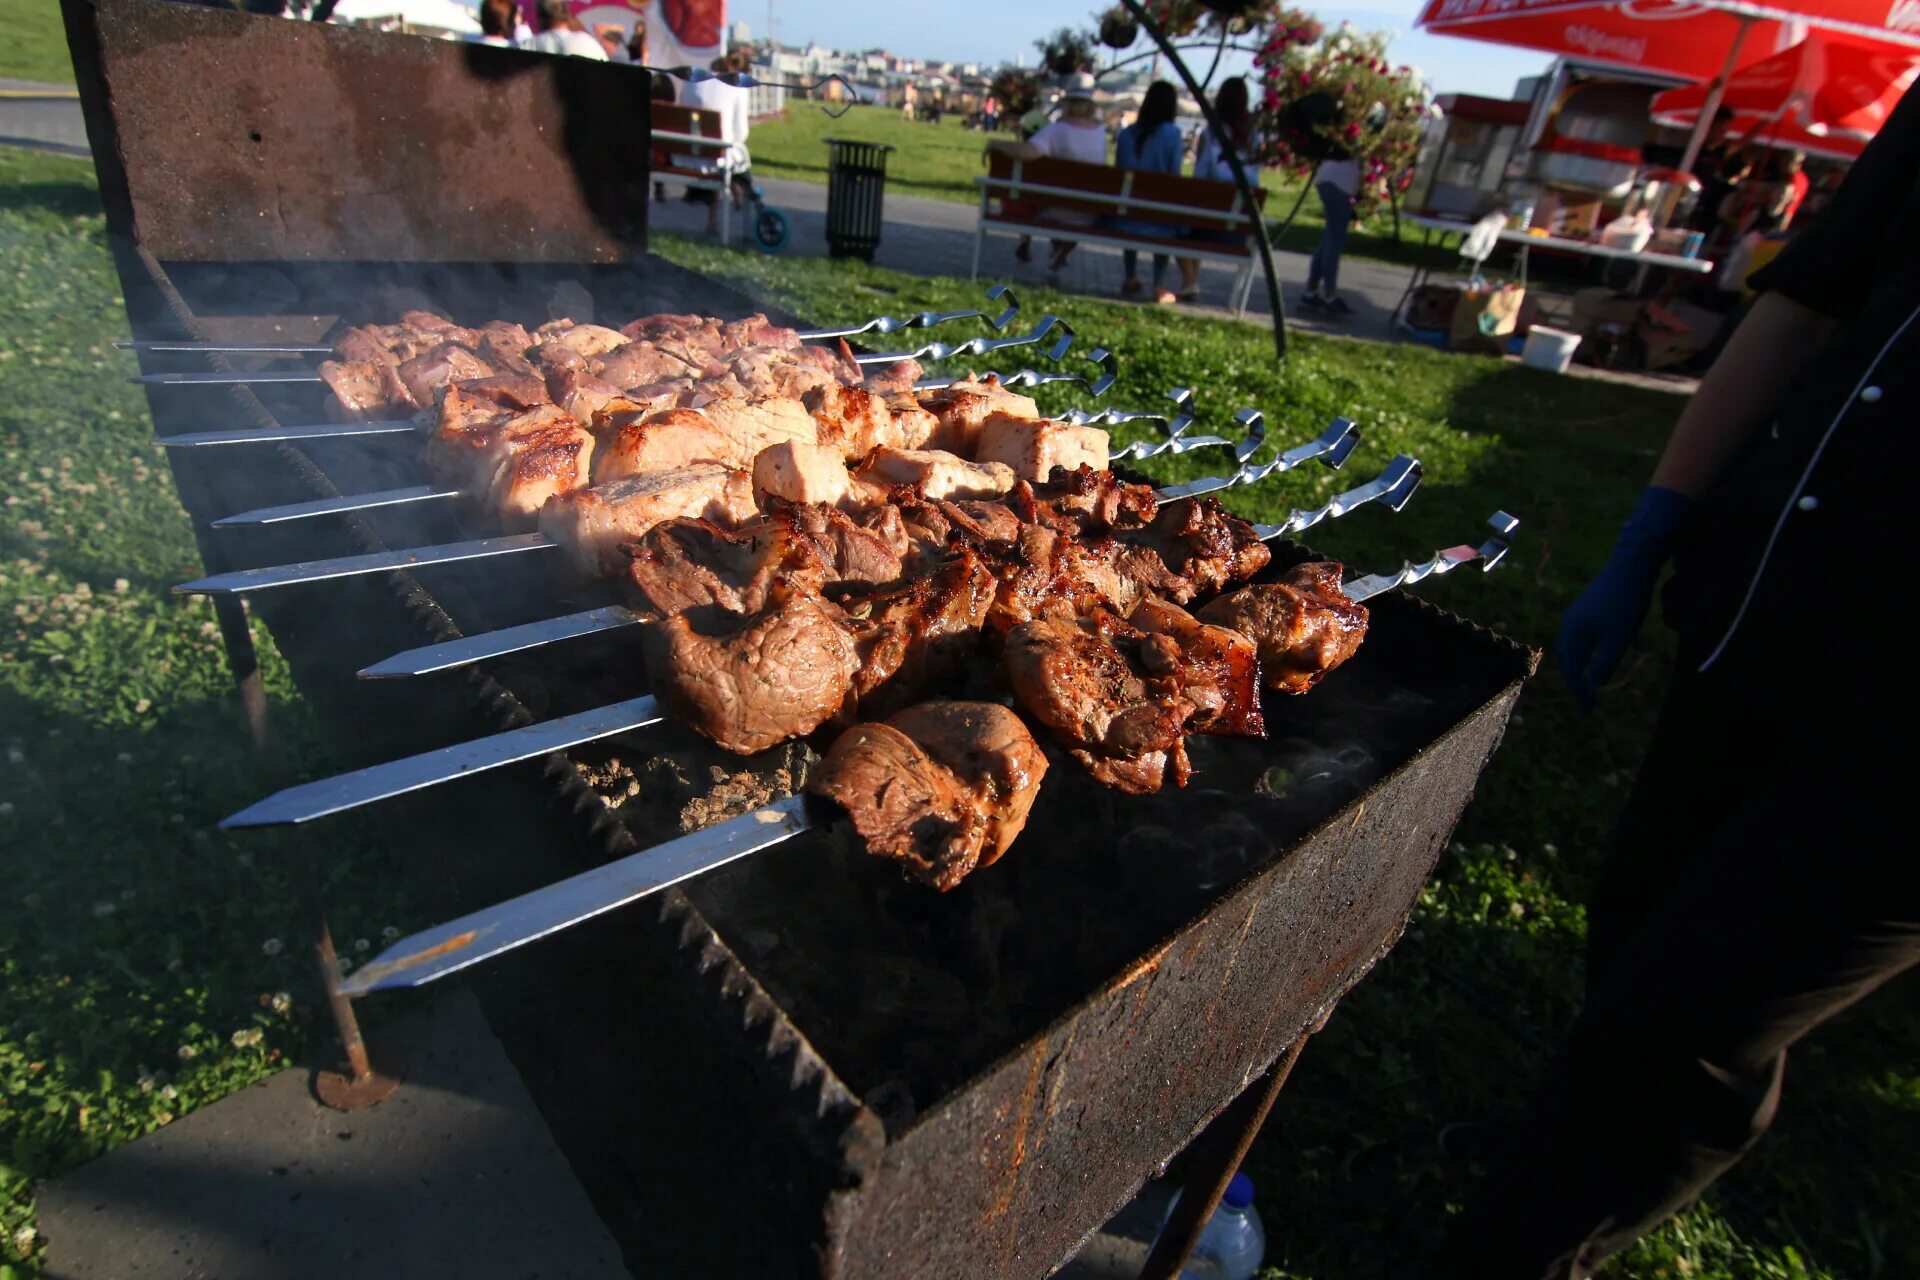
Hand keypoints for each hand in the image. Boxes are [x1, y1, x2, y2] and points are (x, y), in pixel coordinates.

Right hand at [1556, 487, 1690, 710]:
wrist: (1631, 564)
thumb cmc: (1626, 603)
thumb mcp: (1619, 639)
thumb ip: (1604, 665)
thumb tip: (1592, 687)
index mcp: (1573, 636)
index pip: (1572, 673)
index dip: (1580, 694)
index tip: (1590, 711)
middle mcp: (1568, 626)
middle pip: (1567, 662)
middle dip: (1576, 682)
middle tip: (1588, 700)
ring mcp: (1575, 616)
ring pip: (1572, 649)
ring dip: (1578, 667)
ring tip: (1589, 682)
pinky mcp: (1585, 608)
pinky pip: (1578, 638)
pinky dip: (1583, 653)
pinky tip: (1595, 654)